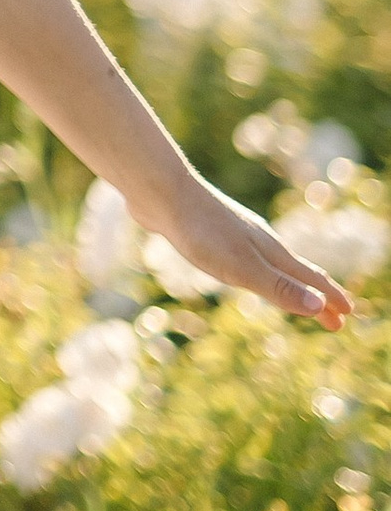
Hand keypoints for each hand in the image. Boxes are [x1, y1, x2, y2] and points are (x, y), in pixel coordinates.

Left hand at [132, 168, 354, 329]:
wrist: (162, 193)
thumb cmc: (202, 232)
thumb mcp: (242, 267)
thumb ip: (278, 287)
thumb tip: (319, 307)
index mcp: (271, 251)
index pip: (310, 279)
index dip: (330, 299)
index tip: (349, 315)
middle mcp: (260, 241)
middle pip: (296, 272)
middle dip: (317, 295)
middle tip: (335, 317)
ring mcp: (237, 234)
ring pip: (272, 263)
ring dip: (290, 283)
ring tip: (297, 294)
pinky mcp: (213, 233)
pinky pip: (246, 257)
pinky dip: (261, 272)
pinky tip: (246, 268)